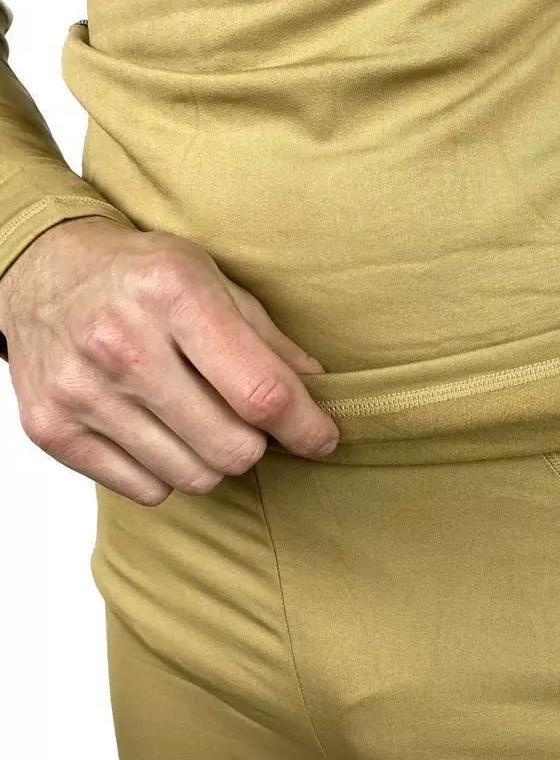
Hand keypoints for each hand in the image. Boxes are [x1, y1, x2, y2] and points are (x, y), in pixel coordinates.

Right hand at [0, 216, 338, 503]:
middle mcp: (121, 343)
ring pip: (193, 477)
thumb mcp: (210, 278)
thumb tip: (317, 391)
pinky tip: (156, 432)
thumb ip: (268, 338)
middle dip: (254, 444)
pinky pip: (146, 490)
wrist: (40, 269)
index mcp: (172, 293)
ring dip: (210, 460)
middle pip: (232, 447)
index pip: (262, 392)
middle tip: (245, 422)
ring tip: (198, 423)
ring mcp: (81, 389)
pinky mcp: (52, 428)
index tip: (320, 437)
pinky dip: (164, 472)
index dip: (305, 427)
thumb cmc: (139, 275)